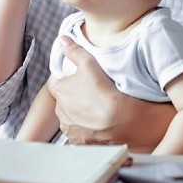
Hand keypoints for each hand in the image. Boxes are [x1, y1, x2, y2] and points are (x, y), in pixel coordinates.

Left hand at [48, 37, 173, 150]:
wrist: (123, 121)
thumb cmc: (106, 91)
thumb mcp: (90, 64)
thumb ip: (74, 51)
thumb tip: (62, 39)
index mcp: (60, 91)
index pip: (59, 83)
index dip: (71, 81)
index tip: (84, 82)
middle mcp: (60, 112)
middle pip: (66, 101)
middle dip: (76, 98)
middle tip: (95, 95)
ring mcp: (70, 129)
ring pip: (72, 118)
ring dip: (81, 115)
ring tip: (99, 110)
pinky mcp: (79, 143)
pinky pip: (80, 133)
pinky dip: (88, 129)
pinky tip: (101, 124)